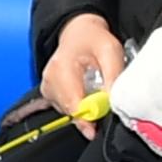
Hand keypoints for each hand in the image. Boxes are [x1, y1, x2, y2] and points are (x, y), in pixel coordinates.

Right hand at [39, 14, 128, 129]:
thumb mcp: (111, 50)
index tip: (96, 128)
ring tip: (94, 89)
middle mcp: (50, 80)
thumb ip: (113, 75)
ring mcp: (47, 88)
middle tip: (104, 100)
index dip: (86, 119)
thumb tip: (113, 101)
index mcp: (61, 69)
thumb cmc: (93, 39)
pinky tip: (86, 91)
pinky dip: (79, 105)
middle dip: (90, 113)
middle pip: (70, 111)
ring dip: (85, 108)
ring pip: (69, 112)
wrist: (79, 33)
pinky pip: (66, 109)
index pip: (72, 104)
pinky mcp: (49, 93)